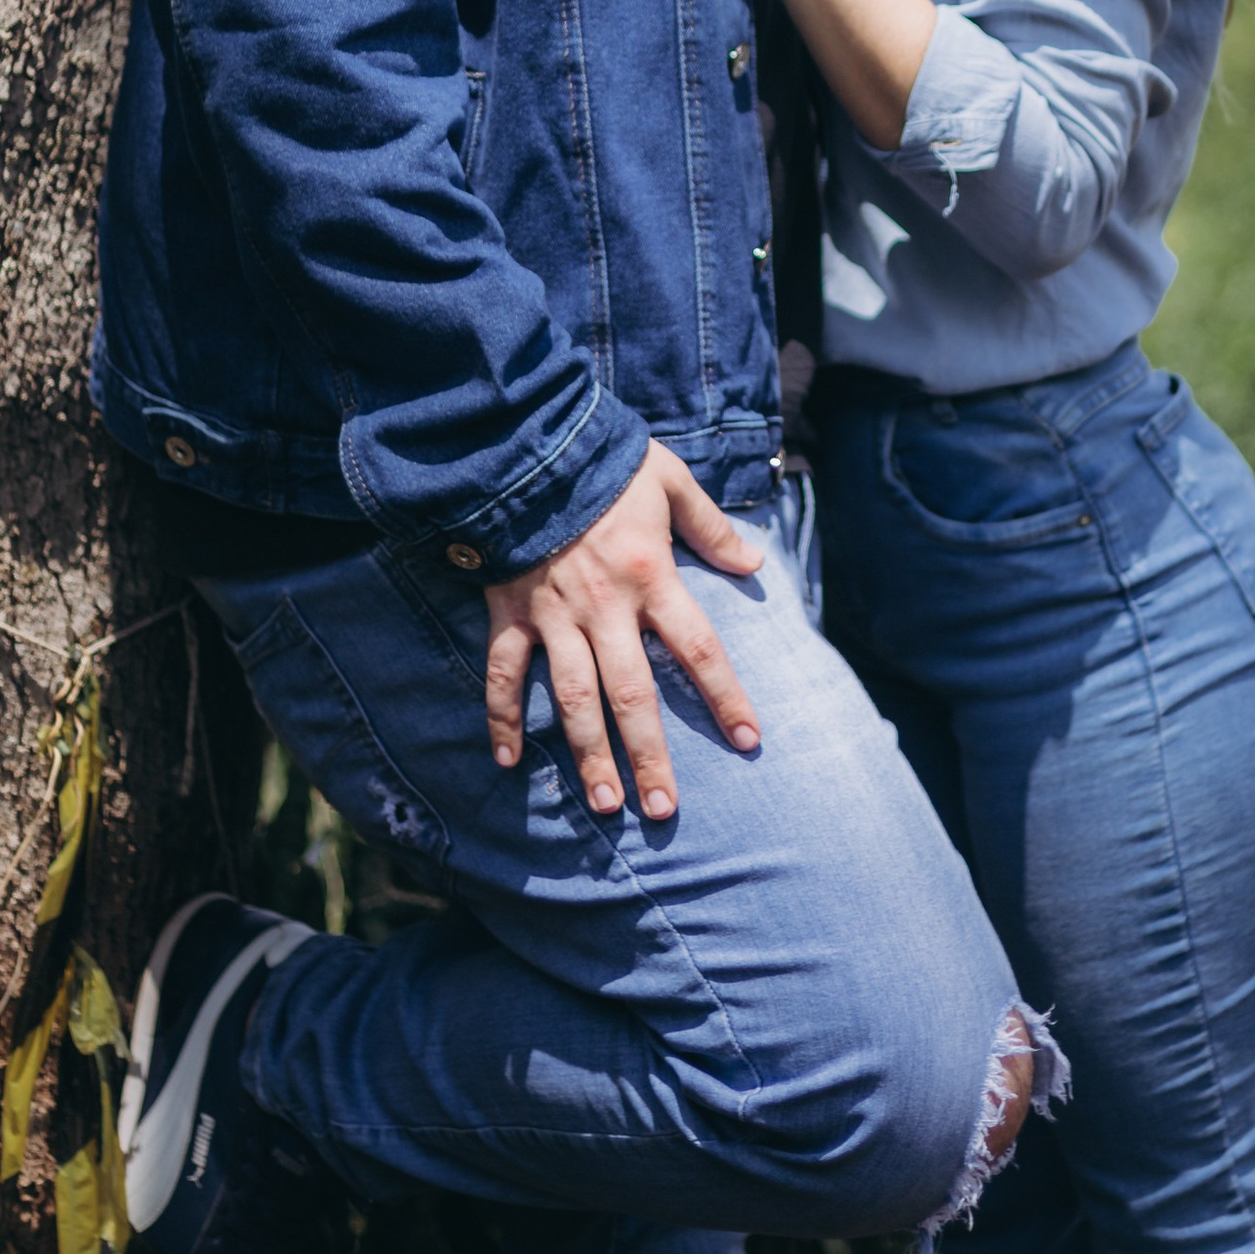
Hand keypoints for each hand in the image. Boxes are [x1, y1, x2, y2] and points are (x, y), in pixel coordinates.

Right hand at [482, 443, 764, 819]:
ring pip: (574, 698)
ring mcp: (554, 615)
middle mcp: (606, 607)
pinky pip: (505, 673)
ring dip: (589, 754)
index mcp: (652, 577)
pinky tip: (506, 762)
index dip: (725, 697)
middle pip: (634, 695)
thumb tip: (752, 564)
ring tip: (606, 804)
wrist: (525, 445)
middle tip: (662, 809)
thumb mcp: (671, 480)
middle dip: (650, 755)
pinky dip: (501, 716)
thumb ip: (711, 527)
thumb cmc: (605, 461)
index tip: (748, 740)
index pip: (699, 649)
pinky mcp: (510, 613)